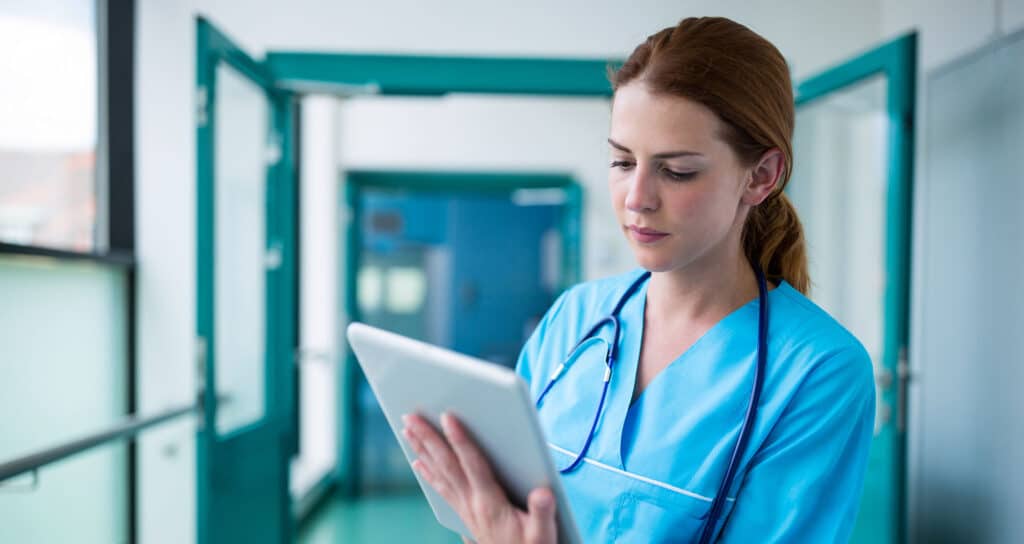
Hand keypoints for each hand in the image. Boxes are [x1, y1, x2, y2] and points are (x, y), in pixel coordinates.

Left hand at [401, 412, 557, 543]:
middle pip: (447, 465)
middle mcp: (472, 503)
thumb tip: (543, 493)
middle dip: (428, 438)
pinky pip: (441, 488)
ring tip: (408, 429)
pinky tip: (418, 461)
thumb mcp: (543, 535)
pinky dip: (428, 472)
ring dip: (423, 449)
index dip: (461, 440)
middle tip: (410, 416)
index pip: (473, 465)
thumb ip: (542, 512)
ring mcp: (465, 508)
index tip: (448, 418)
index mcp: (491, 503)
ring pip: (439, 473)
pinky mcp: (464, 513)